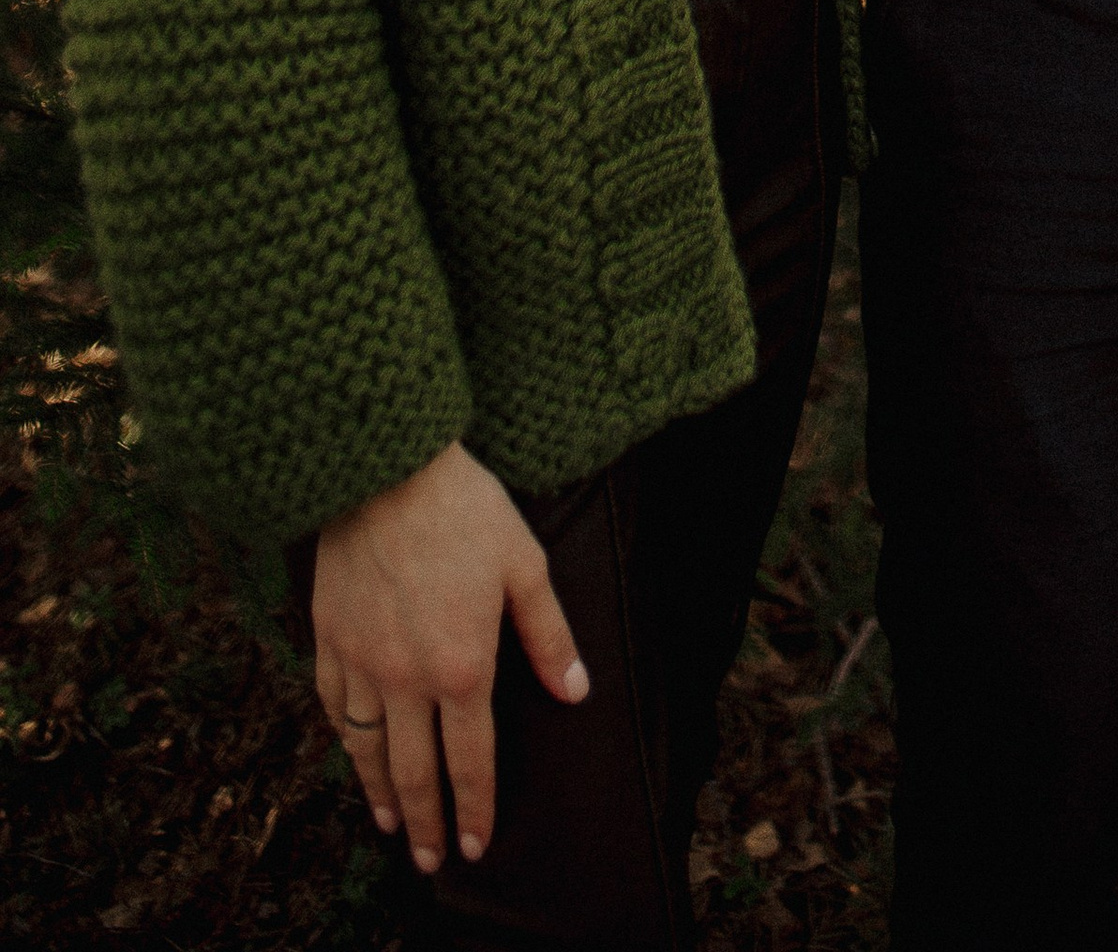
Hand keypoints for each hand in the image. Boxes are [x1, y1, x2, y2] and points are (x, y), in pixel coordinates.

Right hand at [311, 441, 587, 876]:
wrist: (385, 470)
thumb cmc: (464, 511)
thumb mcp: (524, 565)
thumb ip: (547, 636)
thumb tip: (575, 691)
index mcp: (461, 666)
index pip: (470, 759)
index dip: (474, 806)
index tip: (475, 844)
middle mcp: (406, 679)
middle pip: (414, 771)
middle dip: (426, 822)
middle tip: (431, 860)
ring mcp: (361, 663)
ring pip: (368, 751)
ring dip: (380, 795)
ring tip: (393, 825)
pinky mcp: (328, 640)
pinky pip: (334, 708)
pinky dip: (345, 743)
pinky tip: (354, 755)